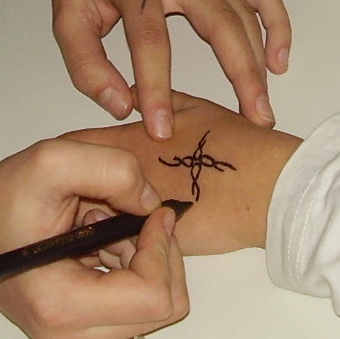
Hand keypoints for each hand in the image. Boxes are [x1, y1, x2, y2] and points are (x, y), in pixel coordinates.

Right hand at [0, 138, 188, 338]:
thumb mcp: (51, 162)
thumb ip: (114, 171)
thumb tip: (153, 205)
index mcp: (62, 307)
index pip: (156, 295)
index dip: (163, 247)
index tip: (149, 212)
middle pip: (165, 306)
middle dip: (155, 253)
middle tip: (121, 217)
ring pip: (156, 308)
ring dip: (142, 260)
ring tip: (98, 229)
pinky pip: (137, 311)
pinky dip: (131, 273)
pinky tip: (97, 247)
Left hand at [53, 0, 290, 139]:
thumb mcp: (67, 12)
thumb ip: (85, 63)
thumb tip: (120, 105)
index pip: (150, 40)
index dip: (156, 87)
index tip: (164, 129)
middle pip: (220, 24)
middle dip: (241, 76)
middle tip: (252, 122)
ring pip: (244, 14)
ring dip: (258, 63)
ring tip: (262, 109)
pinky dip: (277, 25)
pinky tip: (278, 60)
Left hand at [64, 94, 301, 254]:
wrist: (267, 190)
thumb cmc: (235, 146)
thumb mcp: (194, 110)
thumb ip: (157, 100)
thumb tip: (133, 92)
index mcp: (129, 141)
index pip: (76, 146)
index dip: (73, 153)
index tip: (76, 158)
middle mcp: (123, 181)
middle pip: (77, 187)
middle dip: (81, 189)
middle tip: (96, 190)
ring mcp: (135, 215)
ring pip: (96, 221)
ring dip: (99, 219)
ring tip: (121, 215)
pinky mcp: (151, 244)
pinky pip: (122, 247)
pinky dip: (123, 242)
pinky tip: (141, 235)